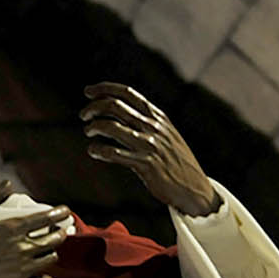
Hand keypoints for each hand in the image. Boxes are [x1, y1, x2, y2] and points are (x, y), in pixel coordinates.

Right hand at [0, 181, 71, 277]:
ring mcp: (23, 267)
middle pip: (53, 239)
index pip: (45, 218)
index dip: (59, 213)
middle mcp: (21, 247)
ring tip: (46, 251)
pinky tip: (40, 276)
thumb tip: (7, 185)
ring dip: (50, 253)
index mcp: (12, 228)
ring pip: (51, 258)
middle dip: (58, 234)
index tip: (65, 212)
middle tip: (57, 232)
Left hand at [81, 82, 220, 215]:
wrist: (194, 188)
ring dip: (93, 126)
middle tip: (84, 115)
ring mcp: (148, 145)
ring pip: (110, 126)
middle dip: (93, 107)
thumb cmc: (176, 161)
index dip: (104, 89)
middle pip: (114, 106)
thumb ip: (147, 121)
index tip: (89, 91)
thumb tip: (119, 110)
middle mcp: (152, 127)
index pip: (127, 93)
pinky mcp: (144, 164)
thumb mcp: (167, 133)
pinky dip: (97, 150)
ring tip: (89, 132)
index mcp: (158, 117)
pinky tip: (94, 151)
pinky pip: (113, 153)